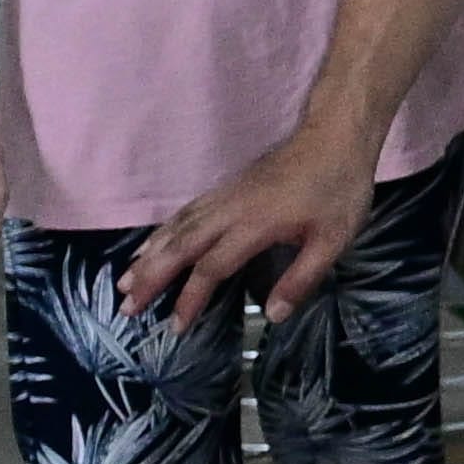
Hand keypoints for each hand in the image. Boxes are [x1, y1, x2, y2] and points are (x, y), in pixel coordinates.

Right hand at [123, 119, 367, 332]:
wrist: (335, 136)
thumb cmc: (338, 189)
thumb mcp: (333, 240)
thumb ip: (302, 279)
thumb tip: (273, 315)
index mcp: (254, 225)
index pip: (211, 268)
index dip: (190, 299)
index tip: (175, 327)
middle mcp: (229, 210)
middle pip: (180, 247)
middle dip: (151, 278)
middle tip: (125, 307)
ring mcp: (224, 196)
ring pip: (176, 228)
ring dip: (148, 255)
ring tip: (124, 281)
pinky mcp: (226, 189)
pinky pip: (184, 213)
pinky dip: (162, 232)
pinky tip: (151, 245)